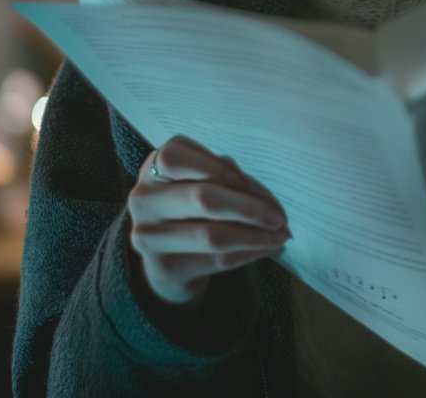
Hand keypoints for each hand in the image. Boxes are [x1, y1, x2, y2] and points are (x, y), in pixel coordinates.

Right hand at [127, 134, 290, 307]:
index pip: (176, 158)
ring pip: (212, 235)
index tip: (245, 183)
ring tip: (280, 234)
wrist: (167, 254)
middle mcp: (144, 201)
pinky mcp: (163, 268)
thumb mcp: (198, 177)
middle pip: (201, 198)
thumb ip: (220, 172)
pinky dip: (248, 253)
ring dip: (254, 236)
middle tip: (279, 216)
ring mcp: (149, 237)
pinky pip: (216, 260)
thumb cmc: (191, 202)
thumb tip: (254, 190)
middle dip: (248, 207)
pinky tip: (267, 248)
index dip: (215, 168)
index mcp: (153, 169)